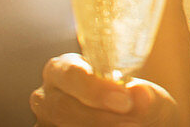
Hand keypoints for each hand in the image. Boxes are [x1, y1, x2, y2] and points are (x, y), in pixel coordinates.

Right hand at [30, 53, 181, 126]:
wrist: (137, 120)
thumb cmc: (135, 102)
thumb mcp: (144, 96)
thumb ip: (144, 95)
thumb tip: (140, 93)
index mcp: (64, 67)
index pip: (71, 73)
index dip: (95, 88)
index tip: (125, 101)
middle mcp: (46, 94)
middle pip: (62, 107)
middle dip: (99, 117)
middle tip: (132, 123)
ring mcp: (44, 120)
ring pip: (62, 126)